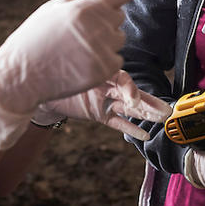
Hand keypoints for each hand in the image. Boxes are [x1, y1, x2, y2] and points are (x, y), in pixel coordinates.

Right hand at [0, 0, 156, 149]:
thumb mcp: (48, 12)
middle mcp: (97, 25)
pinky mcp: (104, 69)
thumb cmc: (31, 41)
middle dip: (106, 23)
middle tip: (79, 34)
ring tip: (77, 51)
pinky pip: (117, 62)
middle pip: (118, 19)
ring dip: (106, 44)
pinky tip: (82, 66)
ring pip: (119, 41)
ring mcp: (102, 48)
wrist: (19, 77)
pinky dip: (105, 64)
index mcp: (84, 7)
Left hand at [34, 70, 168, 140]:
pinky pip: (118, 122)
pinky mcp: (99, 115)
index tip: (133, 99)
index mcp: (103, 72)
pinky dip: (131, 128)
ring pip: (130, 109)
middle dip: (150, 103)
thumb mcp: (73, 71)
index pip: (124, 79)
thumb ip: (90, 74)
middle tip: (167, 111)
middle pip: (133, 95)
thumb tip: (104, 77)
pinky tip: (144, 134)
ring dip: (146, 114)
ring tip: (162, 119)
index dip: (131, 89)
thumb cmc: (54, 73)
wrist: (36, 88)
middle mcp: (107, 87)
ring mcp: (104, 102)